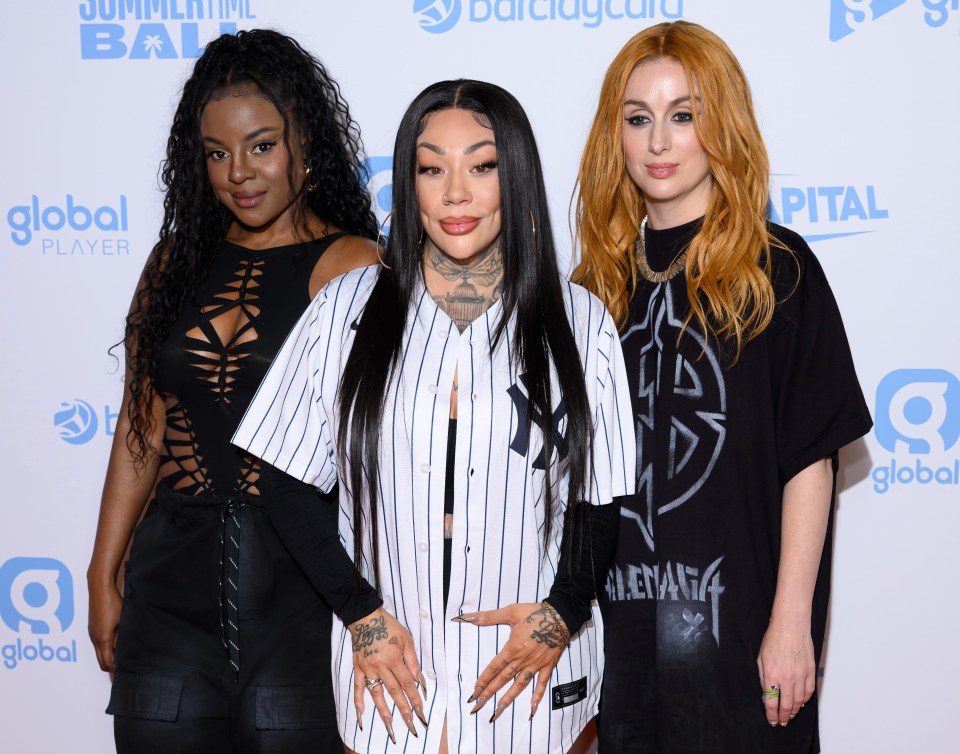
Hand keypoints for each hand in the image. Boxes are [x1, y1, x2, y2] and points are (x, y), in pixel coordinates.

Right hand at [88, 579, 121, 672]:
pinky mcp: (92, 628)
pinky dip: (106, 649)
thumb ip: (125, 636)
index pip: (107, 663)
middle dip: (112, 667)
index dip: (116, 670)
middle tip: (125, 668)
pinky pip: (98, 644)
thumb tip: (129, 649)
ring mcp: (92, 633)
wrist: (100, 588)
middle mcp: (95, 638)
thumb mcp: (124, 620)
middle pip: (101, 661)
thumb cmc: (113, 602)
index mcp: (103, 639)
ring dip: (109, 657)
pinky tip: (116, 644)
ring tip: (123, 657)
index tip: (127, 671)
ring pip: (99, 653)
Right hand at [348, 607, 425, 742]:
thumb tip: (418, 679)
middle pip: (394, 691)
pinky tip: (361, 712)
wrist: (366, 617)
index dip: (415, 697)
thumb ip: (412, 660)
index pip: (407, 683)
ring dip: (384, 710)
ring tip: (390, 724)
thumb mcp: (406, 639)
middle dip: (404, 708)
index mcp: (394, 659)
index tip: (421, 710)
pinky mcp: (358, 667)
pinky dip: (359, 699)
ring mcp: (368, 668)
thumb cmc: (389, 626)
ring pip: (377, 693)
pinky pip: (358, 686)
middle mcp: (381, 666)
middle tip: (410, 723)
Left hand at [455, 602, 566, 722]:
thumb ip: (489, 616)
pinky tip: (532, 706)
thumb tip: (468, 618)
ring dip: (509, 697)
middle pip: (503, 679)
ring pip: (520, 684)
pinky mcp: (548, 666)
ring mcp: (536, 665)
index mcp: (512, 648)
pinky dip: (538, 695)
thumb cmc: (535, 613)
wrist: (560, 616)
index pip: (494, 667)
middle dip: (490, 692)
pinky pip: (542, 683)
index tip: (474, 691)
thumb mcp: (511, 612)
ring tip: (499, 709)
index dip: (483, 679)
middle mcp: (522, 660)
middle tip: (478, 705)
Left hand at [757, 618, 815, 726]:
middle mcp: (787, 678)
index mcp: (772, 675)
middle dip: (783, 716)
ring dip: (794, 711)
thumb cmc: (774, 639)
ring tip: (790, 715)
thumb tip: (767, 692)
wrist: (790, 626)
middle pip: (787, 705)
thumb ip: (764, 677)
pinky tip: (801, 703)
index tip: (772, 720)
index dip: (771, 715)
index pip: (772, 702)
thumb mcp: (761, 658)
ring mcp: (801, 675)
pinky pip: (809, 691)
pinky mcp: (811, 671)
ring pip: (799, 701)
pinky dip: (805, 700)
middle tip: (782, 722)